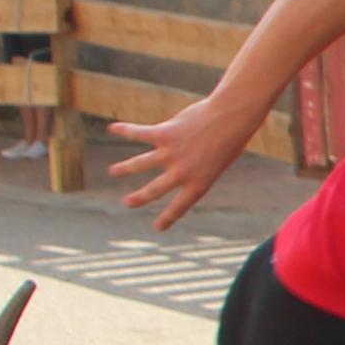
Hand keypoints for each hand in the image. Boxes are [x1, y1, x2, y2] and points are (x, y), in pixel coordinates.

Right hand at [110, 97, 256, 231]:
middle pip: (154, 190)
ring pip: (141, 163)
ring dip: (125, 168)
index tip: (157, 228)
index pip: (180, 206)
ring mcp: (171, 154)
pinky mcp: (164, 134)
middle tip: (127, 203)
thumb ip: (200, 164)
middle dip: (139, 198)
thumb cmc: (231, 136)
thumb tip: (180, 158)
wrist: (231, 117)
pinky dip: (125, 130)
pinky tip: (113, 128)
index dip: (168, 218)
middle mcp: (182, 173)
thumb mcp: (220, 159)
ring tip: (113, 171)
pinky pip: (139, 133)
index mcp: (199, 183)